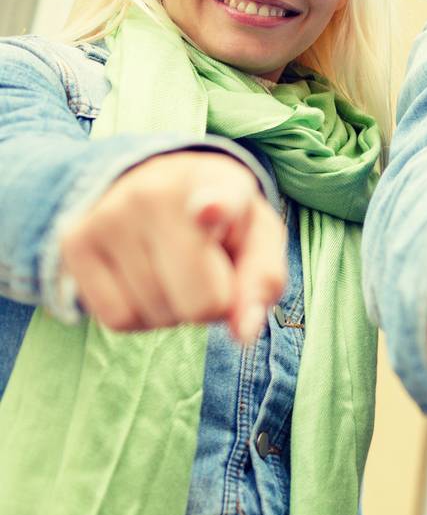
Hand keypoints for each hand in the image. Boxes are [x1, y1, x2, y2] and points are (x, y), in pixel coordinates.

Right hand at [59, 151, 286, 341]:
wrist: (158, 185)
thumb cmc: (221, 223)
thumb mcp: (258, 240)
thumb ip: (262, 283)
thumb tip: (243, 333)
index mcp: (220, 182)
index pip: (220, 199)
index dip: (217, 208)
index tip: (209, 211)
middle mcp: (157, 193)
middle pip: (201, 302)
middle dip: (213, 303)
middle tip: (207, 268)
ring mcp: (109, 216)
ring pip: (159, 316)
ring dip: (176, 310)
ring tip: (174, 267)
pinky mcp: (74, 243)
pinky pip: (119, 321)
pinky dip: (142, 317)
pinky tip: (146, 281)